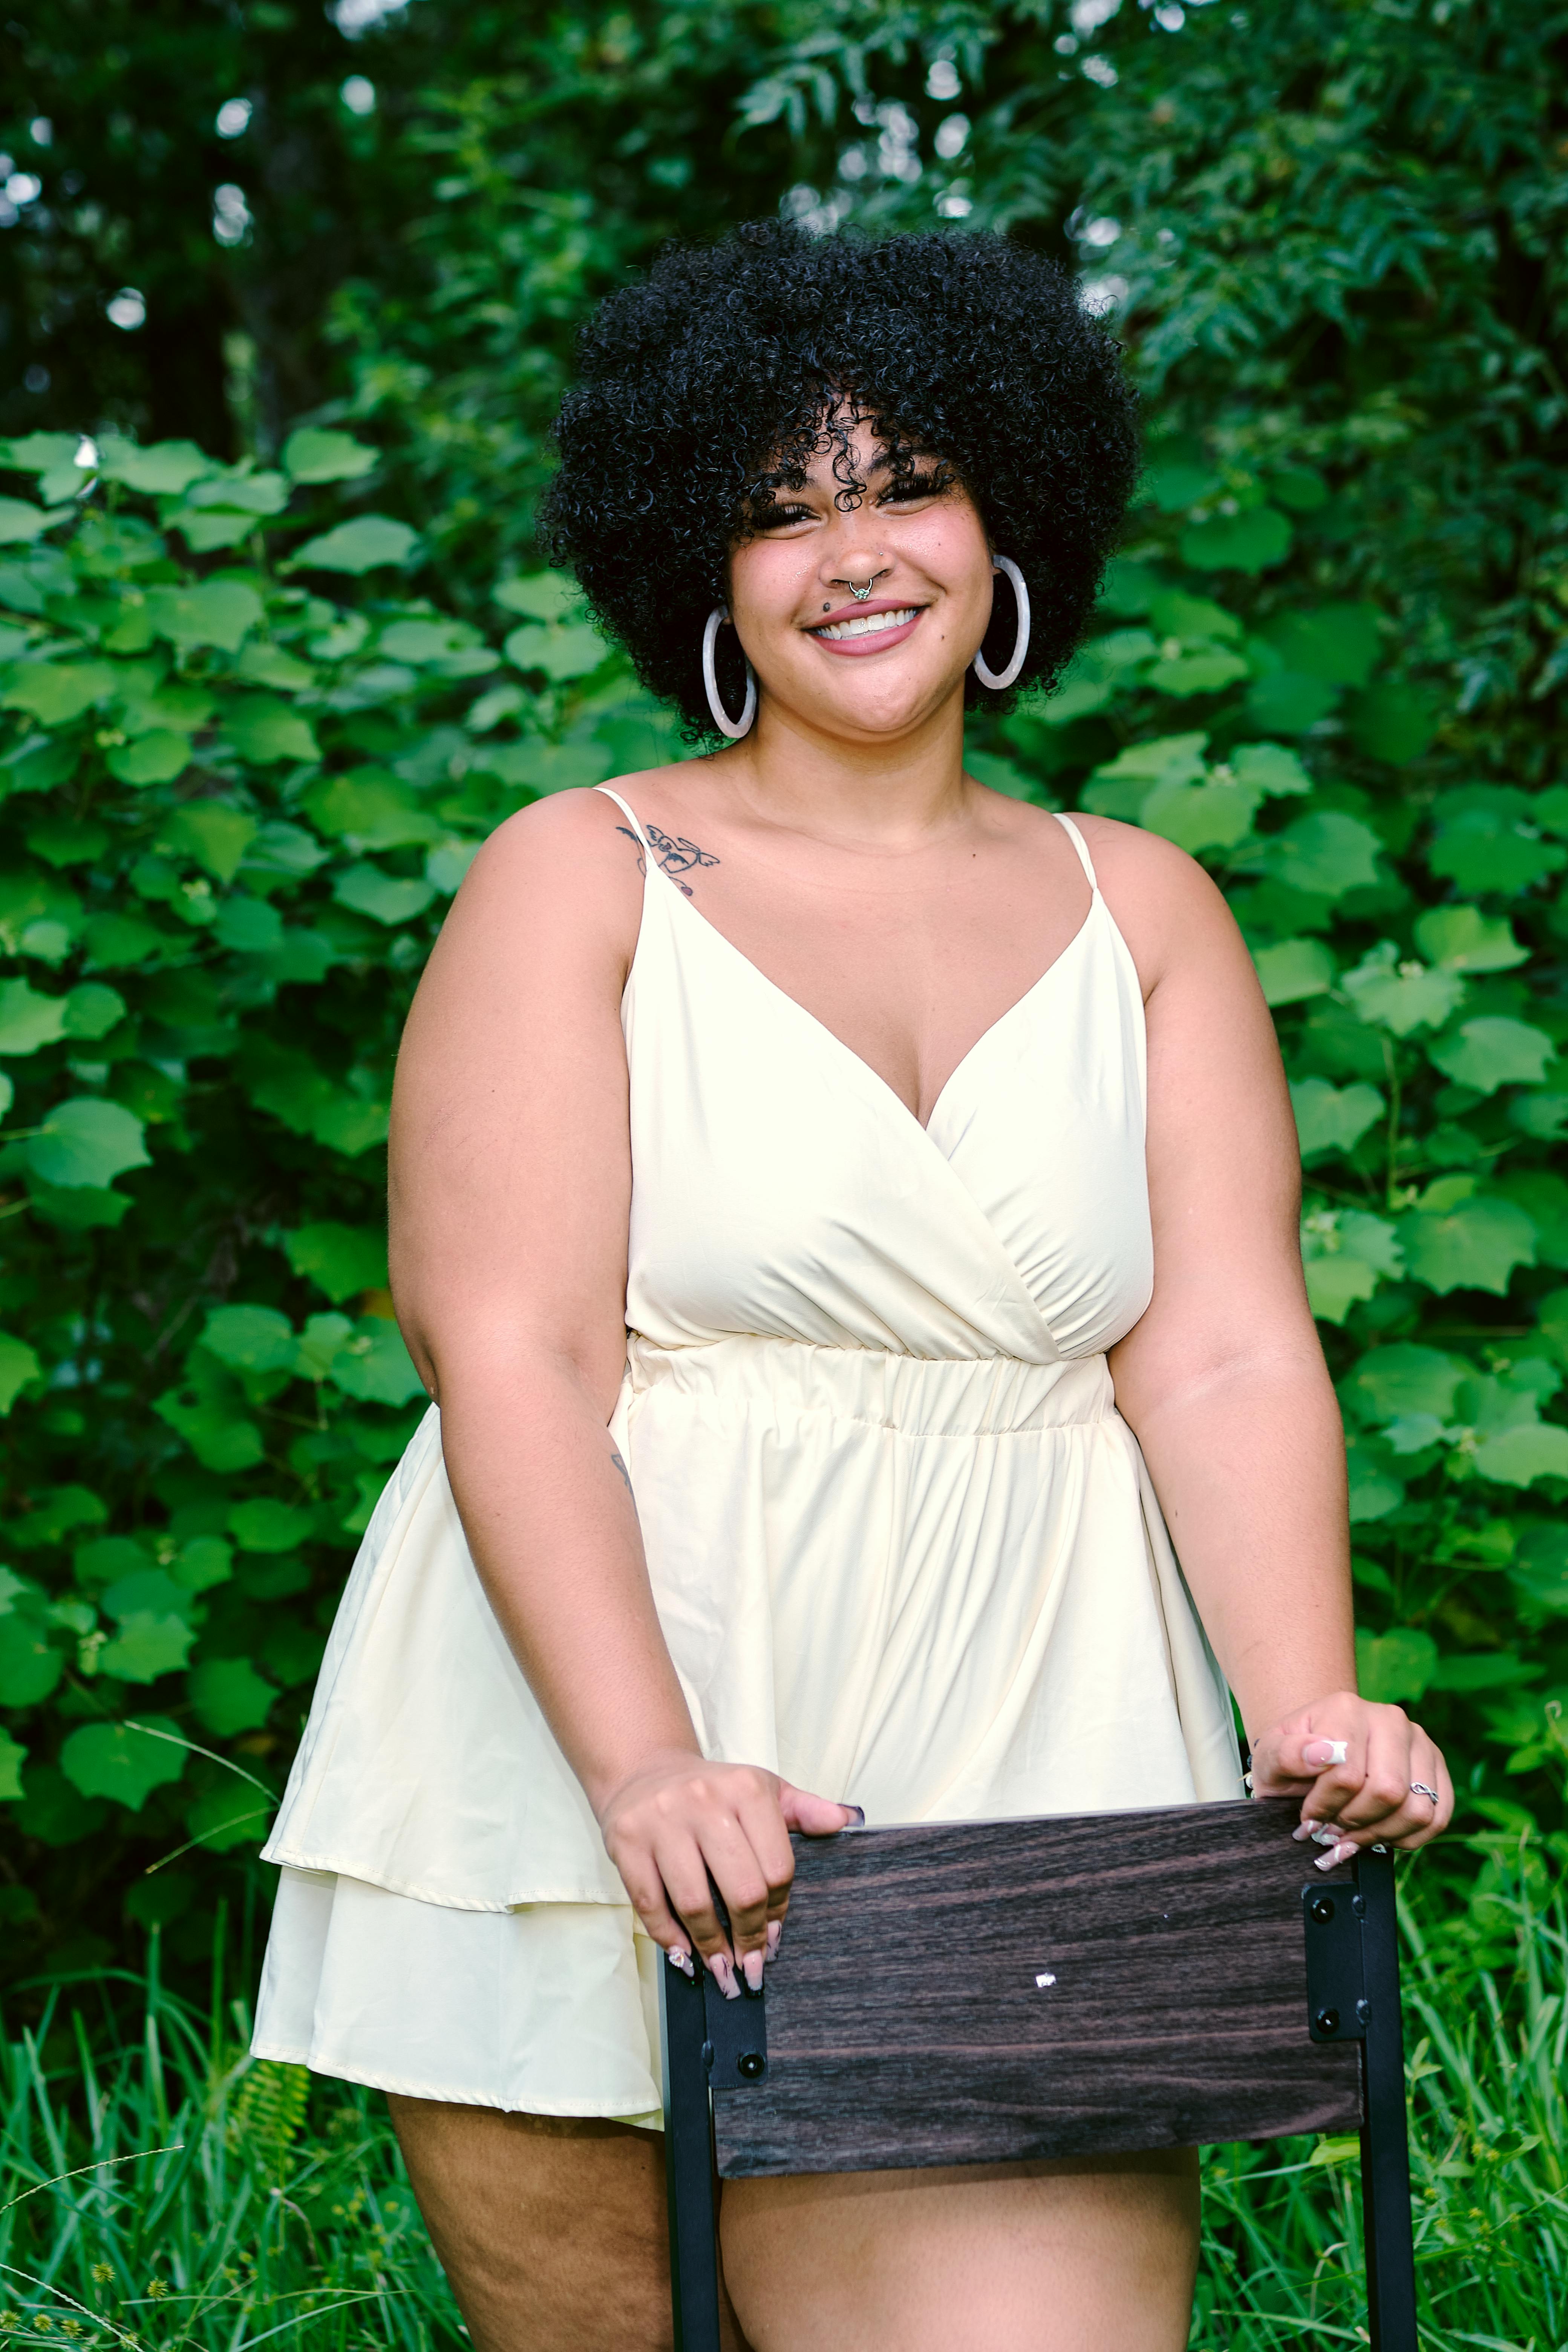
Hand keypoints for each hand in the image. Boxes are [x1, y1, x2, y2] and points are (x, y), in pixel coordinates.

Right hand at [597, 1748, 859, 1998]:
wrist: (645, 1771)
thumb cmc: (714, 1792)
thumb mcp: (764, 1790)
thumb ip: (805, 1810)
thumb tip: (848, 1821)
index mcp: (746, 1789)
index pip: (777, 1867)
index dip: (779, 1910)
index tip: (774, 1936)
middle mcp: (704, 1801)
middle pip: (740, 1890)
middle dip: (749, 1937)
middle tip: (752, 1966)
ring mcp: (662, 1821)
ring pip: (694, 1902)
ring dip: (711, 1947)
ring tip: (722, 1969)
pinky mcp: (626, 1841)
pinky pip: (650, 1904)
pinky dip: (669, 1937)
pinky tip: (684, 1954)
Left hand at [1249, 1691, 1452, 1866]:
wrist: (1317, 1755)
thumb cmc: (1293, 1759)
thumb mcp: (1271, 1757)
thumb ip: (1285, 1754)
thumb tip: (1322, 1753)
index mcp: (1346, 1708)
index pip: (1348, 1775)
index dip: (1326, 1807)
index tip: (1308, 1816)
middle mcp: (1390, 1719)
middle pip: (1387, 1792)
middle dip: (1354, 1822)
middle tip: (1331, 1828)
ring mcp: (1419, 1741)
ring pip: (1417, 1808)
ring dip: (1380, 1834)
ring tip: (1353, 1834)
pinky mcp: (1436, 1767)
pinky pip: (1438, 1817)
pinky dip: (1408, 1838)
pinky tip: (1380, 1835)